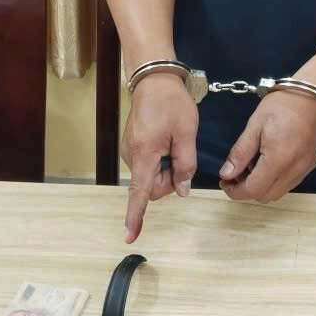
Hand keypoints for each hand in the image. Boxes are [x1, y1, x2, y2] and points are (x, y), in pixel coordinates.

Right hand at [121, 73, 198, 243]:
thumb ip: (185, 163)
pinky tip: (167, 142)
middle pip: (151, 186)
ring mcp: (129, 150)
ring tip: (175, 143)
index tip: (130, 236)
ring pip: (150, 175)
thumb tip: (182, 190)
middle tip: (183, 154)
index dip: (136, 216)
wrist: (153, 79)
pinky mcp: (132, 146)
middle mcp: (131, 155)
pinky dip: (160, 161)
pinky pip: (147, 164)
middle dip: (169, 180)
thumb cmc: (172, 103)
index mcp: (144, 154)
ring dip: (166, 169)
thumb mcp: (186, 132)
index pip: (140, 193)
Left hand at [218, 92, 315, 203]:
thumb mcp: (255, 125)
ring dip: (261, 186)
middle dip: (246, 190)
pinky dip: (274, 181)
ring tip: (251, 166)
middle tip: (235, 172)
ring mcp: (305, 170)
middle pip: (265, 196)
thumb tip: (226, 174)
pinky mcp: (310, 166)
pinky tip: (268, 163)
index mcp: (278, 160)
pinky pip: (289, 184)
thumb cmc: (282, 105)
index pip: (253, 190)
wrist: (313, 95)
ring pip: (278, 193)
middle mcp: (294, 170)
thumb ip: (240, 153)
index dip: (235, 191)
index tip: (224, 180)